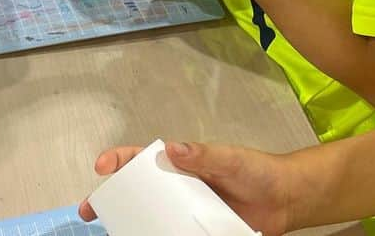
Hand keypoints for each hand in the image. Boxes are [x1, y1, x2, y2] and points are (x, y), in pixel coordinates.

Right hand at [77, 141, 296, 235]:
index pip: (145, 158)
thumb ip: (205, 154)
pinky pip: (171, 235)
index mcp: (183, 165)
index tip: (102, 166)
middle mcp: (180, 189)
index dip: (121, 159)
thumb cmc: (257, 171)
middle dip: (112, 199)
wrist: (284, 200)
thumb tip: (172, 148)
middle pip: (139, 193)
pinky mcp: (197, 232)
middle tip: (89, 211)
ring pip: (150, 218)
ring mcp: (187, 213)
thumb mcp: (232, 158)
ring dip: (129, 225)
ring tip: (112, 234)